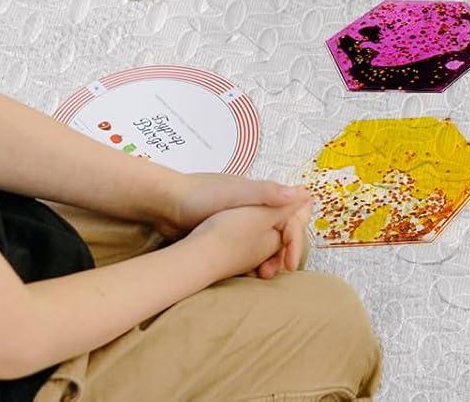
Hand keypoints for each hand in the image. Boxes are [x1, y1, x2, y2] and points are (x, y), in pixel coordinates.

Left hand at [153, 172, 312, 278]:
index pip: (290, 217)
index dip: (295, 238)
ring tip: (263, 276)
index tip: (290, 263)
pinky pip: (246, 251)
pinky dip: (252, 262)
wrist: (166, 204)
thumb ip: (267, 194)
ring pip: (263, 244)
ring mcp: (237, 222)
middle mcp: (253, 208)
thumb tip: (303, 194)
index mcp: (260, 196)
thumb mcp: (237, 193)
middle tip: (278, 273)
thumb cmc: (201, 195)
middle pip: (280, 231)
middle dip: (284, 252)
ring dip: (269, 260)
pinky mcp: (223, 235)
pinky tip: (247, 275)